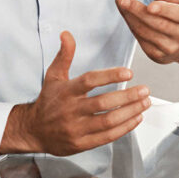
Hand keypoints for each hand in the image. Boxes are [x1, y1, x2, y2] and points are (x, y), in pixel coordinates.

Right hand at [0, 31, 150, 155]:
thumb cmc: (48, 101)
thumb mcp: (53, 76)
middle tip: (144, 90)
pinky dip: (124, 128)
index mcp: (66, 91)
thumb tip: (66, 34)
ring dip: (130, 112)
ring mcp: (76, 128)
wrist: (34, 130)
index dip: (110, 75)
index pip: (89, 81)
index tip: (128, 72)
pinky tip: (136, 118)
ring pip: (108, 121)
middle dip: (127, 97)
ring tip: (144, 103)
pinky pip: (106, 137)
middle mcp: (71, 110)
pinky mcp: (81, 144)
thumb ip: (64, 55)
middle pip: (102, 103)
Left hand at [116, 0, 178, 71]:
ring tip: (121, 4)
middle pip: (158, 24)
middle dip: (138, 11)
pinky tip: (127, 16)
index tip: (150, 6)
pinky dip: (132, 26)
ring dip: (130, 17)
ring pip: (146, 32)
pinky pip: (141, 40)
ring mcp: (170, 48)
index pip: (178, 14)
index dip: (164, 10)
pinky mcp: (158, 56)